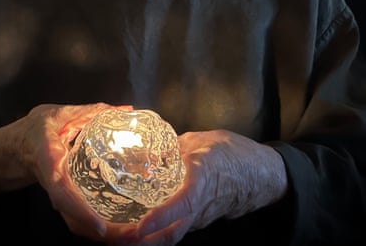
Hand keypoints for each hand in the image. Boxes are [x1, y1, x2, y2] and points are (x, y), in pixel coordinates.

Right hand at [0, 102, 136, 241]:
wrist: (14, 148)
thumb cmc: (35, 129)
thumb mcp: (59, 114)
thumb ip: (91, 112)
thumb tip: (125, 109)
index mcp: (48, 159)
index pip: (60, 187)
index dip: (77, 207)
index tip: (100, 225)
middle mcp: (53, 183)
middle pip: (72, 217)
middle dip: (100, 230)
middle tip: (131, 236)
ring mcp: (58, 196)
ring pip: (76, 223)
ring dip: (104, 233)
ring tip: (132, 236)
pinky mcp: (64, 200)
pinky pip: (79, 218)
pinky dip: (99, 227)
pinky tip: (123, 229)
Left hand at [130, 129, 287, 245]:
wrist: (262, 175)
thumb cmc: (234, 153)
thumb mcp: (203, 141)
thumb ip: (175, 146)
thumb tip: (148, 150)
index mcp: (204, 179)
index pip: (185, 203)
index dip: (163, 216)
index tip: (141, 226)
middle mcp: (201, 205)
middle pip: (173, 232)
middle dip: (143, 240)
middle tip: (114, 238)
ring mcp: (200, 217)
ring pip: (172, 233)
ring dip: (146, 239)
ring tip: (116, 235)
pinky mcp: (199, 220)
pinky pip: (176, 228)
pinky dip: (155, 231)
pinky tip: (135, 225)